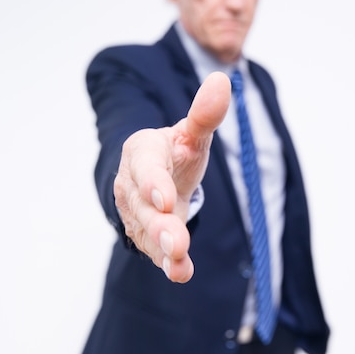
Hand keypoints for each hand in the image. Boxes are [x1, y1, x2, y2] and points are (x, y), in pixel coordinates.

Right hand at [113, 72, 230, 282]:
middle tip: (177, 241)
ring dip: (163, 248)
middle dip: (160, 225)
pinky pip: (154, 251)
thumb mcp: (192, 133)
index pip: (144, 167)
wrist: (159, 177)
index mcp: (142, 153)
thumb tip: (222, 80)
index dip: (153, 183)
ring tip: (179, 261)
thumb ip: (204, 114)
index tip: (165, 198)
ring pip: (147, 232)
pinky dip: (169, 263)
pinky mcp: (145, 235)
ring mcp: (135, 213)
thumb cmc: (176, 152)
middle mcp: (132, 185)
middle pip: (143, 207)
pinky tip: (182, 273)